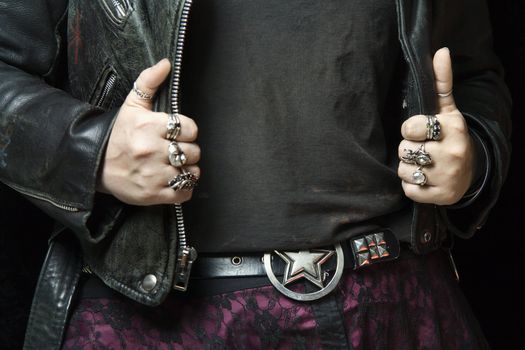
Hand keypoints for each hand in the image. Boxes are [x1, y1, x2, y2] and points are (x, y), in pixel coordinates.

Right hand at [98, 59, 200, 204]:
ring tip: (175, 166)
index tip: (178, 134)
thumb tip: (166, 63)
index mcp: (149, 127)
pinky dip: (184, 188)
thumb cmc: (117, 134)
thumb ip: (149, 82)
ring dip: (188, 169)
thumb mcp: (131, 106)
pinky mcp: (153, 195)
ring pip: (192, 172)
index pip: (190, 128)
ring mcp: (153, 175)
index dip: (187, 131)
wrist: (93, 164)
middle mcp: (152, 151)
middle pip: (193, 151)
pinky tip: (174, 180)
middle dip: (188, 150)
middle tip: (175, 150)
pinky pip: (184, 192)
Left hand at [397, 48, 475, 204]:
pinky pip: (408, 189)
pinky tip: (425, 179)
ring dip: (409, 168)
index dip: (410, 130)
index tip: (420, 132)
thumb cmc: (450, 137)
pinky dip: (412, 186)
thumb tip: (440, 51)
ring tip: (424, 164)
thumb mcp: (447, 110)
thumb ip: (441, 82)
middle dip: (408, 149)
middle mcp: (452, 153)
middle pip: (404, 150)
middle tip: (423, 149)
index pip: (410, 127)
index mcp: (452, 129)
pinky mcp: (441, 196)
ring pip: (404, 170)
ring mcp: (447, 177)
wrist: (470, 172)